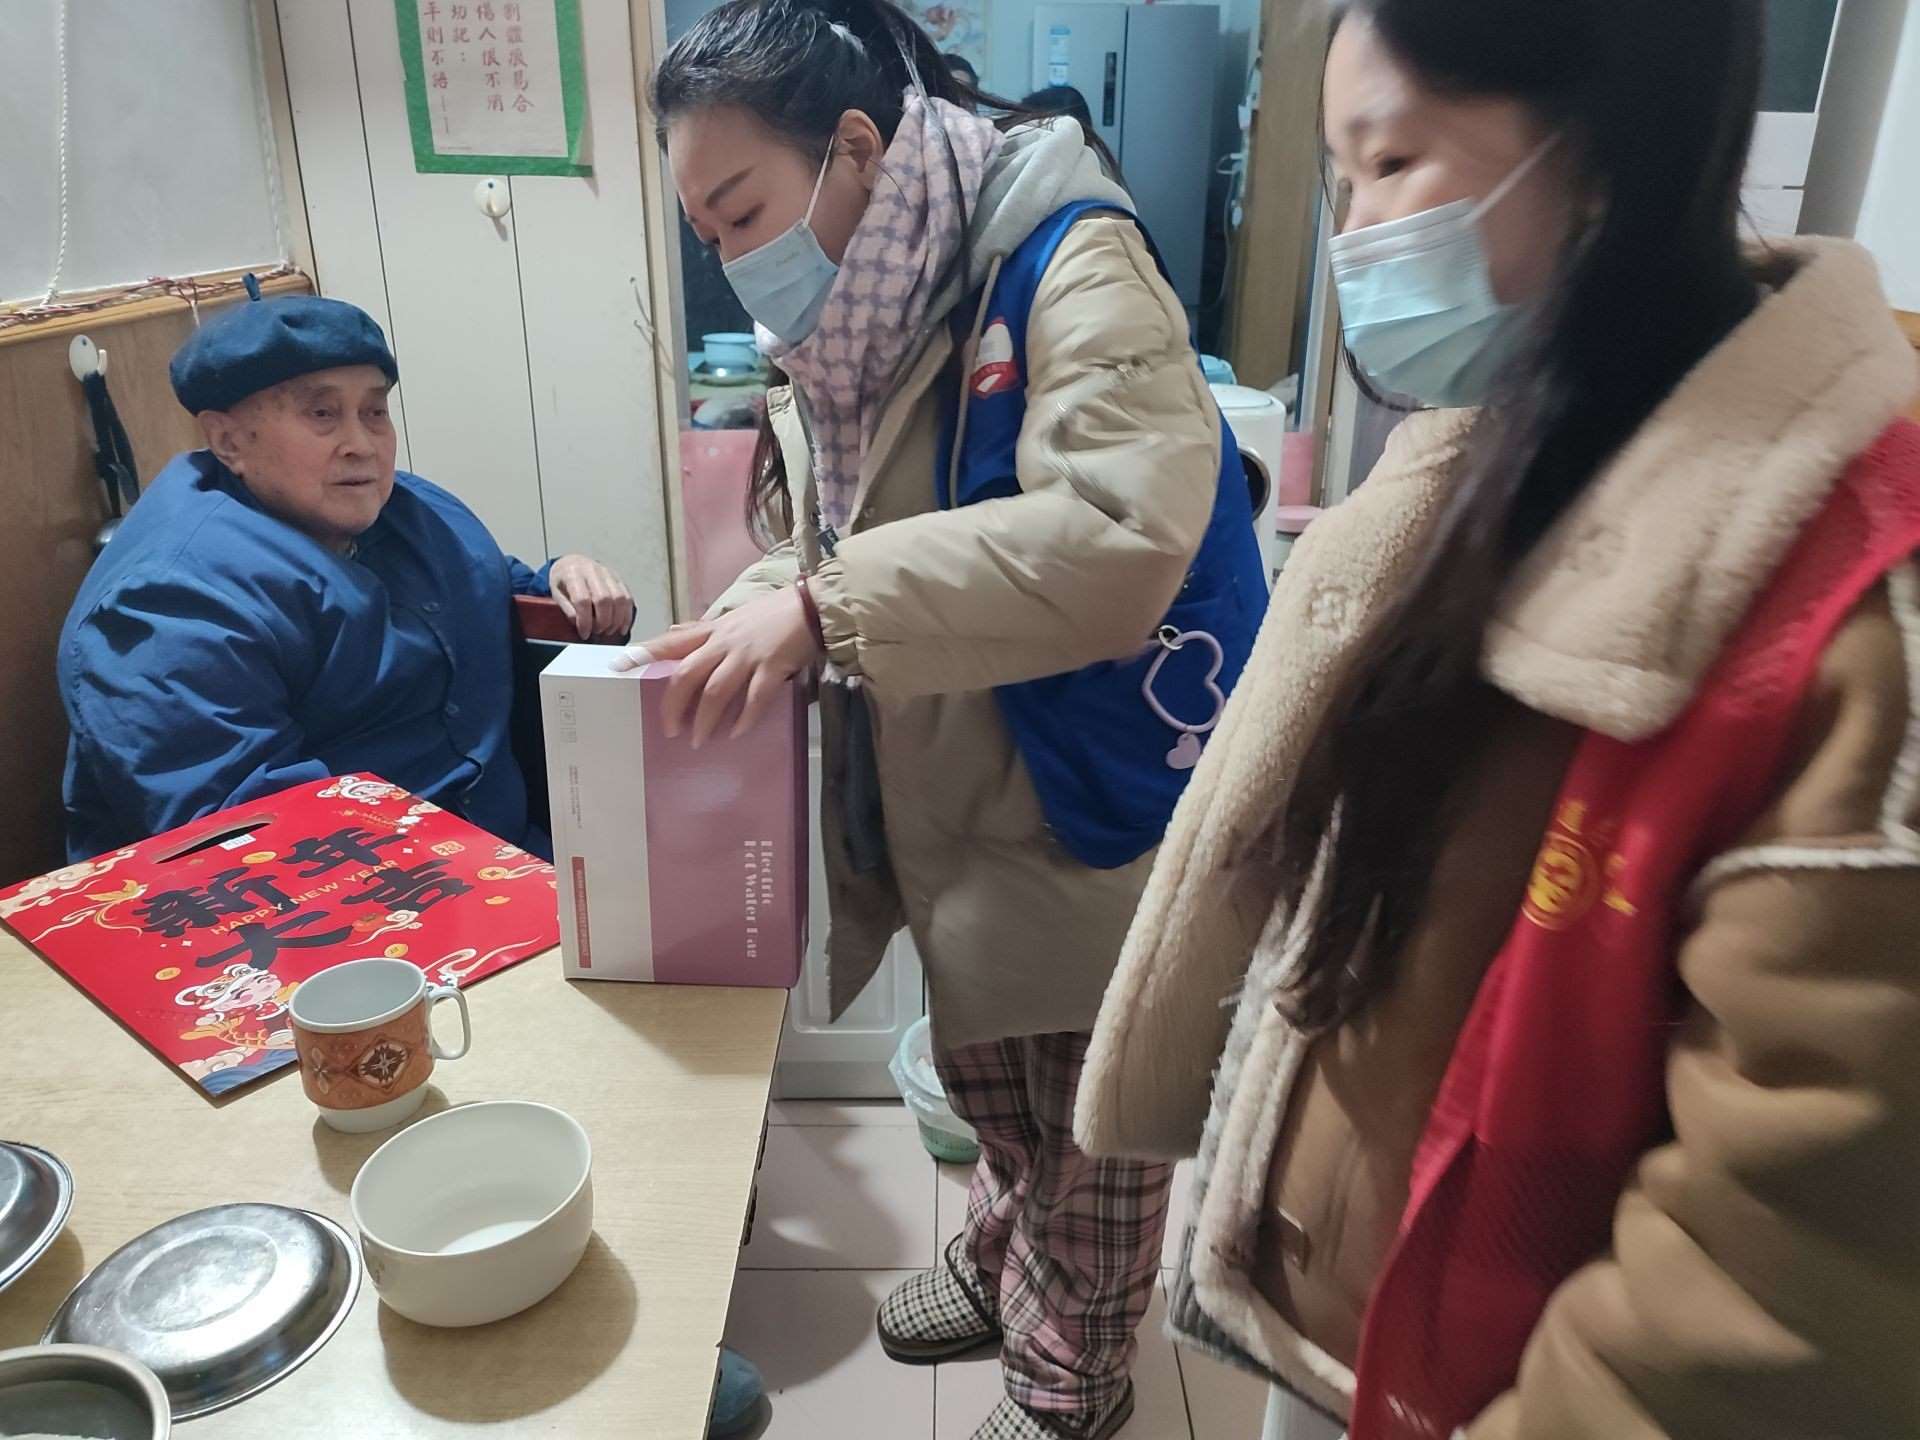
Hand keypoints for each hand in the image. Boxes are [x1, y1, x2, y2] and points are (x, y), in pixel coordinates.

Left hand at [549, 555, 635, 641]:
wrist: (572, 563)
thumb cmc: (564, 580)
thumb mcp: (556, 594)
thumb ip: (567, 610)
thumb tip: (580, 625)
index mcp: (573, 574)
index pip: (582, 600)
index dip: (585, 620)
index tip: (584, 633)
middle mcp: (592, 571)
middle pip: (603, 599)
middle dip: (602, 621)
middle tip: (597, 632)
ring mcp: (607, 573)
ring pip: (619, 598)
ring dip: (616, 620)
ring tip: (608, 630)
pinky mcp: (618, 579)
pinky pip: (627, 598)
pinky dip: (626, 615)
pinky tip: (621, 626)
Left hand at [623, 589, 821, 746]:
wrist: (811, 608)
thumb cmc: (771, 614)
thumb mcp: (731, 617)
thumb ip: (701, 629)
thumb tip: (670, 633)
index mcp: (712, 631)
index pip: (670, 643)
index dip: (644, 655)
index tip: (618, 667)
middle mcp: (724, 642)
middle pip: (687, 675)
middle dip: (674, 705)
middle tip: (670, 731)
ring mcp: (747, 655)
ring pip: (716, 691)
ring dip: (705, 720)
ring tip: (699, 741)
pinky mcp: (772, 667)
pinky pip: (754, 698)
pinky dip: (744, 718)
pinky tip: (737, 733)